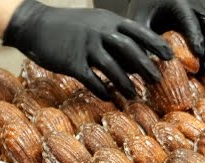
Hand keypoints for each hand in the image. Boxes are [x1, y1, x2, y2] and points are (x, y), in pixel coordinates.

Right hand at [3, 0, 172, 99]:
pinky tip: (109, 99)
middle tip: (157, 80)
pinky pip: (91, 79)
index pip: (138, 31)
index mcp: (108, 21)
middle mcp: (100, 32)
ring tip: (135, 95)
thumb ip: (113, 36)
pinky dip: (102, 90)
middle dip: (146, 66)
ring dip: (125, 83)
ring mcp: (86, 47)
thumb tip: (133, 57)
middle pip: (129, 50)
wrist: (36, 24)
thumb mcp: (93, 22)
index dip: (155, 44)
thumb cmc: (67, 26)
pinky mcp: (72, 62)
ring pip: (112, 67)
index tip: (169, 56)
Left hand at [127, 0, 204, 72]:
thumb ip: (143, 39)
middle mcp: (193, 7)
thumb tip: (146, 64)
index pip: (189, 19)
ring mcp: (199, 15)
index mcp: (177, 2)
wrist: (150, 0)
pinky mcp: (200, 24)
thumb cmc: (144, 9)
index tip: (198, 53)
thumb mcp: (140, 20)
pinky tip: (203, 67)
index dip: (195, 36)